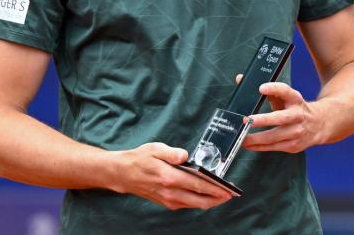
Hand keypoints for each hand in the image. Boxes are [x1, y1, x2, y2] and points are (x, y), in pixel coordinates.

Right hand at [109, 142, 232, 210]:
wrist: (123, 174)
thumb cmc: (140, 159)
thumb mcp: (155, 149)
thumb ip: (171, 152)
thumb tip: (185, 155)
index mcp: (169, 177)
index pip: (198, 185)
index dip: (215, 188)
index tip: (228, 188)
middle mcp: (170, 192)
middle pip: (199, 200)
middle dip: (217, 198)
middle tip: (230, 194)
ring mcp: (168, 199)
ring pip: (194, 204)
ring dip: (210, 201)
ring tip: (222, 195)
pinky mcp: (167, 202)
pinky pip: (187, 204)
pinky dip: (199, 201)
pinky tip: (207, 196)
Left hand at [240, 79, 324, 153]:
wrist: (319, 124)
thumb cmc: (296, 109)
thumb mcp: (286, 97)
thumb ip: (267, 90)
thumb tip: (241, 79)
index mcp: (295, 100)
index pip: (285, 91)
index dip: (274, 88)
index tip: (261, 88)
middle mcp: (297, 115)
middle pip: (280, 118)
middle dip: (263, 120)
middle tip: (247, 120)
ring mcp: (296, 132)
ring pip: (274, 136)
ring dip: (256, 138)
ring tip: (243, 137)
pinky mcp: (293, 145)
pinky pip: (274, 147)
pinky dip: (259, 147)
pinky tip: (250, 145)